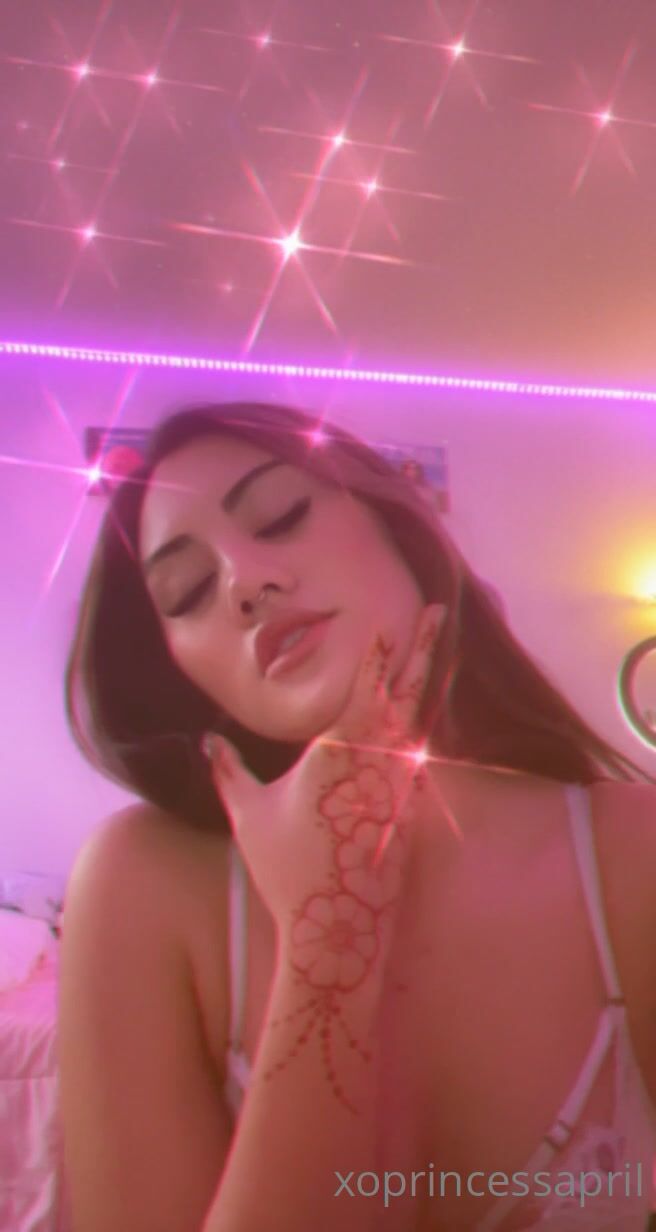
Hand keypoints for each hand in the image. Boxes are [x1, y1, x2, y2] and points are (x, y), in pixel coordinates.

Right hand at [202, 603, 443, 955]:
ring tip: (431, 653)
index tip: (387, 621)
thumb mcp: (249, 815)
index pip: (361, 690)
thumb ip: (228, 772)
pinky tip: (422, 718)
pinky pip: (417, 760)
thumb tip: (206, 742)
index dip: (375, 653)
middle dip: (419, 649)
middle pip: (403, 694)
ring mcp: (400, 786)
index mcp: (338, 754)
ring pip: (416, 724)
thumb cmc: (286, 869)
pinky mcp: (411, 811)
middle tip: (435, 611)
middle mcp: (377, 762)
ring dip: (422, 685)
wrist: (336, 928)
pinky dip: (419, 732)